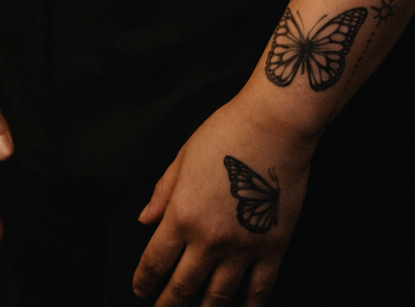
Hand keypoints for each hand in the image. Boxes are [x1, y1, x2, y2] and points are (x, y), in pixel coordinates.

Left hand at [133, 94, 314, 305]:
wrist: (274, 126)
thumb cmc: (227, 132)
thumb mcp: (184, 156)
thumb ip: (164, 192)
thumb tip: (145, 219)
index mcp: (183, 215)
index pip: (155, 261)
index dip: (144, 280)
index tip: (140, 289)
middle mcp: (209, 239)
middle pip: (182, 286)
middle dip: (167, 304)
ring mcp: (242, 248)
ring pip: (217, 296)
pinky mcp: (272, 248)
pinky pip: (259, 291)